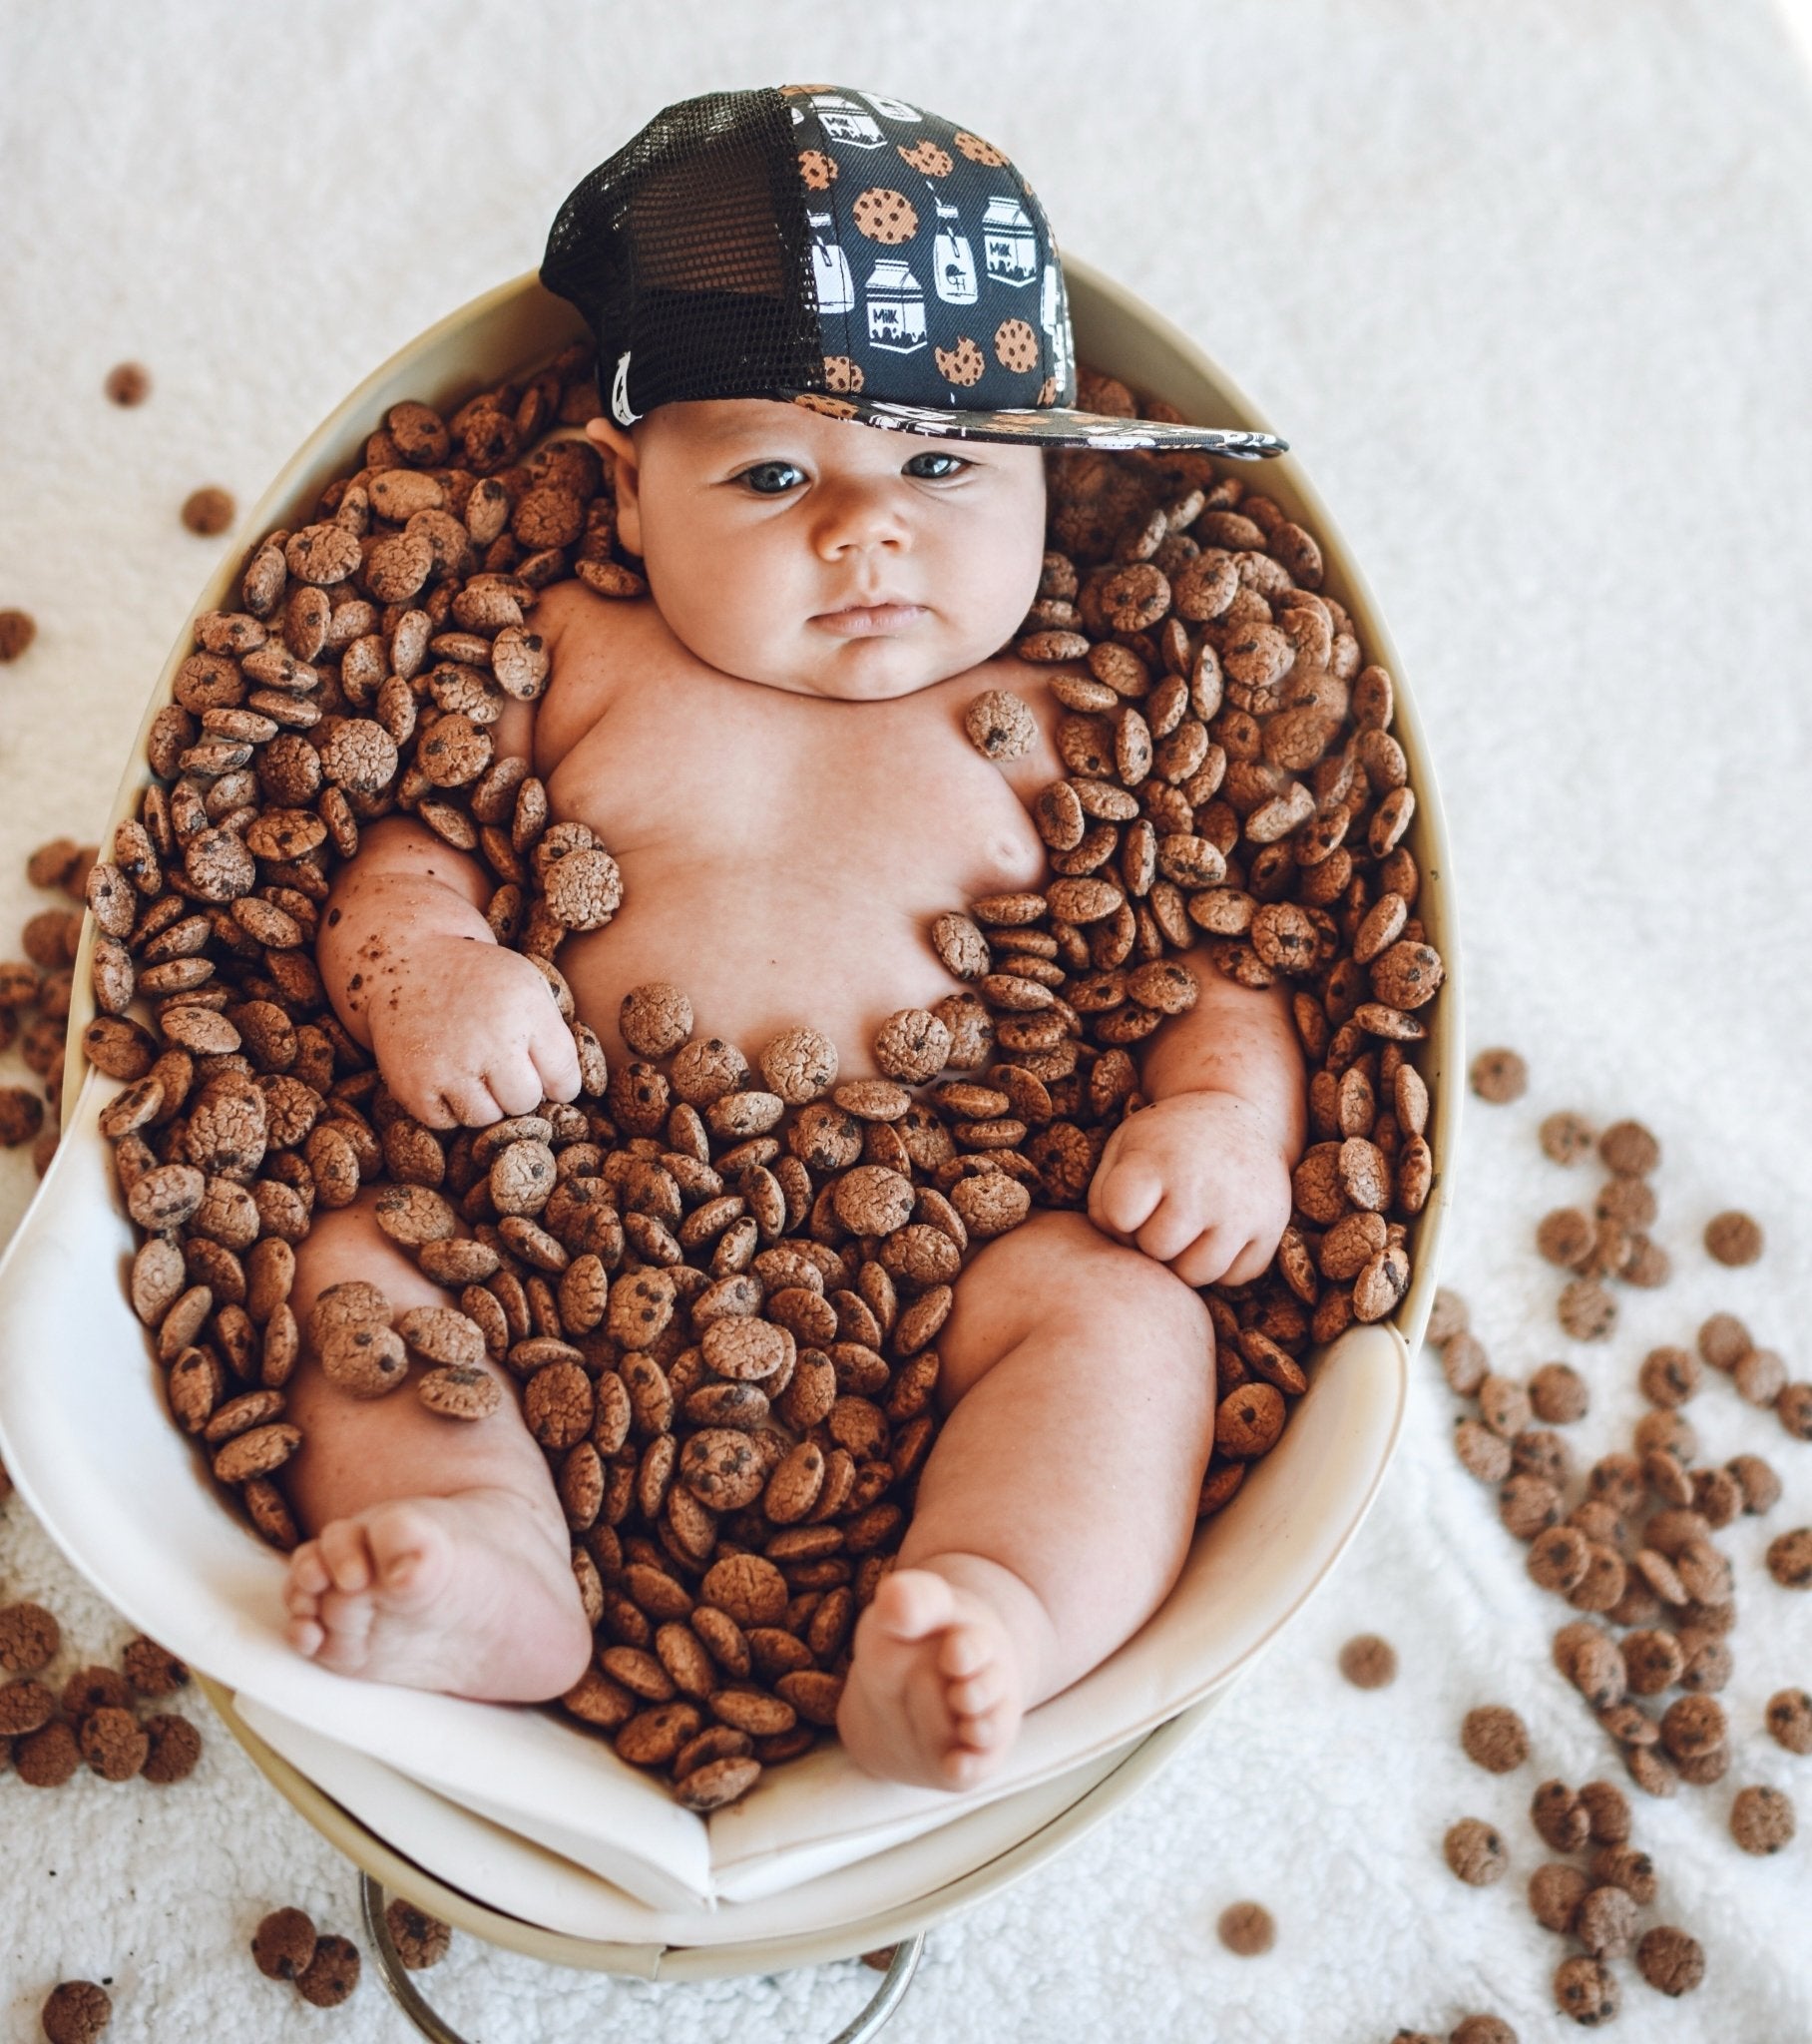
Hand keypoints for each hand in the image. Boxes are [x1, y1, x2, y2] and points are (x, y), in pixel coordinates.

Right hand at [365, 932, 581, 1127]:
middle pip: (525, 1103)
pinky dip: (447, 1106)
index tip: (548, 1077)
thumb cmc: (477, 979)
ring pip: (486, 1118)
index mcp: (525, 1011)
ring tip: (470, 1067)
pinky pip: (446, 1121)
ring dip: (483, 1101)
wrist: (405, 962)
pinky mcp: (414, 1085)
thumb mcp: (528, 986)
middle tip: (501, 1066)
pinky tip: (443, 1073)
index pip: (565, 1080)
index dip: (560, 1084)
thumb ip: (553, 1036)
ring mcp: (448, 1066)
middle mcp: (489, 1041)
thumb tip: (565, 1094)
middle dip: (519, 1091)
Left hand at [1087, 1089, 1293, 1288]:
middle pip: (1158, 1249)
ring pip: (1197, 1274)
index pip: (1120, 1215)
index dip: (1118, 1214)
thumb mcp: (1124, 1147)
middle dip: (1151, 1239)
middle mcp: (1204, 1186)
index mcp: (1159, 1160)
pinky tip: (1217, 1232)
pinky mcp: (1272, 1228)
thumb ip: (1102, 1198)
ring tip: (1185, 1228)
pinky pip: (1234, 1276)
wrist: (1239, 1114)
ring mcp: (1243, 1210)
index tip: (1130, 1198)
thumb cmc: (1168, 1141)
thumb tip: (1119, 1250)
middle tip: (1160, 1214)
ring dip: (1184, 1259)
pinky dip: (1222, 1264)